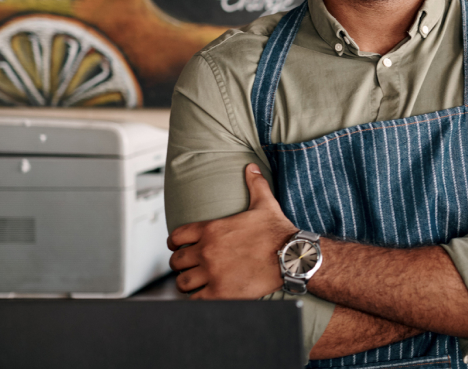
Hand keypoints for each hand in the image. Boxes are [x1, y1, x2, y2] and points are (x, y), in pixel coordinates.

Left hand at [167, 164, 298, 298]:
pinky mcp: (220, 293)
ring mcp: (212, 273)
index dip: (175, 244)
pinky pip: (195, 300)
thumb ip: (254, 184)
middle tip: (190, 267)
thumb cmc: (278, 232)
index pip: (176, 237)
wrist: (292, 256)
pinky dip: (197, 299)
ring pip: (182, 282)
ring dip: (187, 283)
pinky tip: (205, 296)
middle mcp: (207, 251)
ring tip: (196, 283)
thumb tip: (251, 167)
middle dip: (182, 264)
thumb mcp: (265, 204)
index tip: (180, 248)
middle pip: (176, 261)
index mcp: (211, 229)